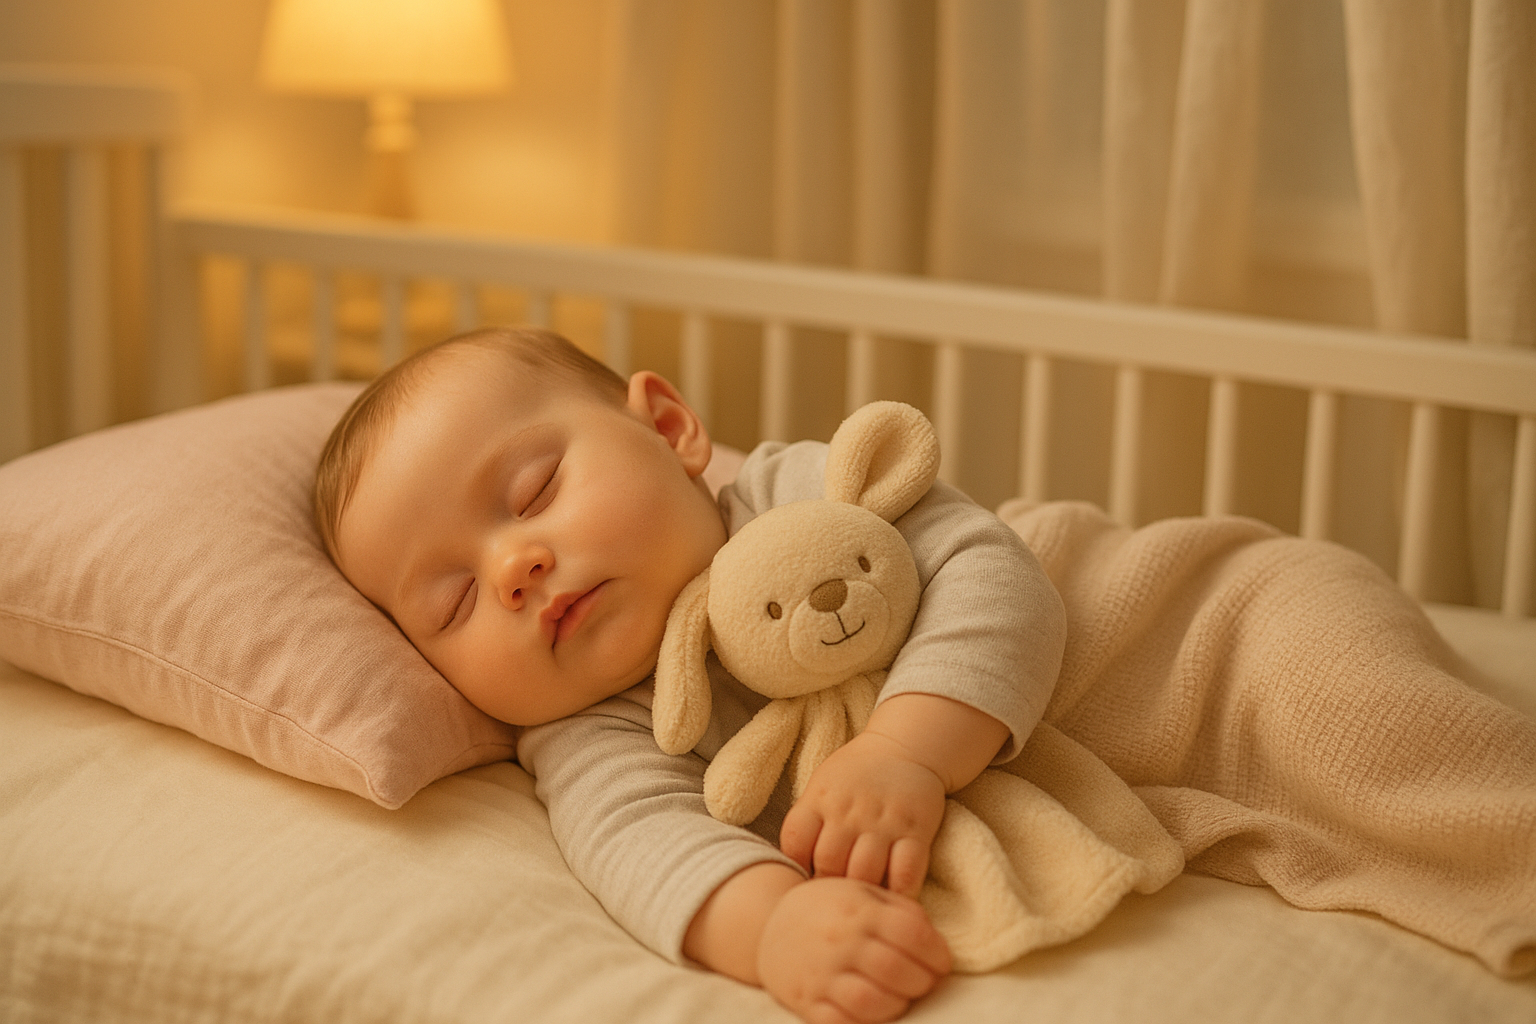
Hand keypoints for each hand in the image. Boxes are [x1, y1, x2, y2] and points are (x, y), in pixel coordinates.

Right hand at [758, 876, 950, 1023]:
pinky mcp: (805, 1001)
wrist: (768, 925)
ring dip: (897, 1005)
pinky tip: (872, 1011)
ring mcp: (820, 974)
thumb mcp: (862, 891)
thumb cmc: (828, 908)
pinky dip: (864, 1023)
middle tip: (923, 982)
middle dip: (922, 983)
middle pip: (898, 972)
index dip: (937, 954)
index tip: (941, 963)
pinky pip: (841, 1023)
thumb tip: (934, 941)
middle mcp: (839, 941)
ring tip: (899, 997)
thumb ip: (901, 909)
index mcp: (858, 909)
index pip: (913, 935)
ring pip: (872, 1003)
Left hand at [780, 731, 945, 898]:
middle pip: (829, 863)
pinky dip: (899, 894)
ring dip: (860, 891)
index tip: (805, 879)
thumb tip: (795, 868)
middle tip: (833, 900)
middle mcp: (849, 812)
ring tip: (859, 901)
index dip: (796, 868)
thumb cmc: (856, 773)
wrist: (904, 747)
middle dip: (827, 887)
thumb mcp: (822, 786)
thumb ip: (809, 822)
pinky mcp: (916, 832)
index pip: (795, 843)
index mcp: (820, 799)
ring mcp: (883, 823)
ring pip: (865, 872)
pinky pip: (906, 872)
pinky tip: (892, 900)